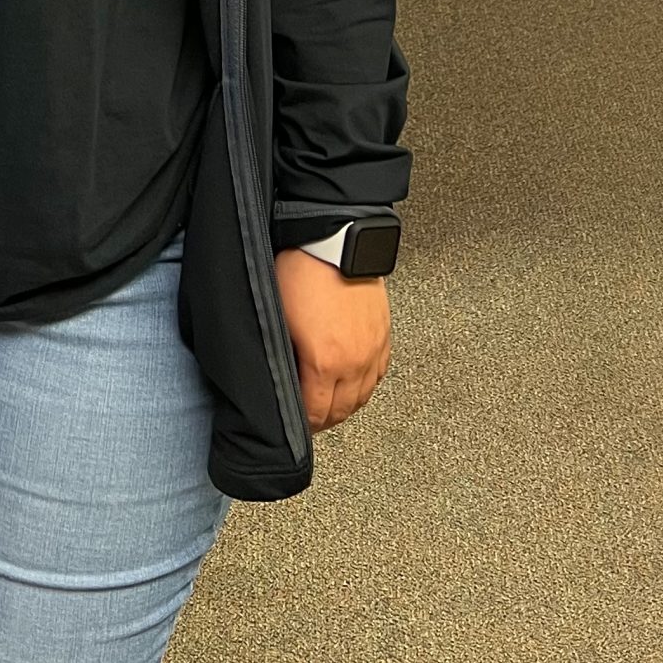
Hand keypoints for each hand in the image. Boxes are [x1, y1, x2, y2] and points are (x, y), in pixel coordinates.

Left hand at [274, 249, 390, 431]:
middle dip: (324, 418)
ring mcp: (372, 349)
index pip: (316, 413)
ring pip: (363, 396)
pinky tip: (353, 382)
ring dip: (345, 404)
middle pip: (342, 410)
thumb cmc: (301, 270)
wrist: (333, 239)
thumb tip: (282, 378)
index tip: (295, 423)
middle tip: (310, 417)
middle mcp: (354, 362)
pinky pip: (378, 374)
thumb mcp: (278, 319)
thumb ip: (284, 357)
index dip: (303, 423)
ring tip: (329, 402)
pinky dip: (365, 384)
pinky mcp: (383, 334)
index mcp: (325, 362)